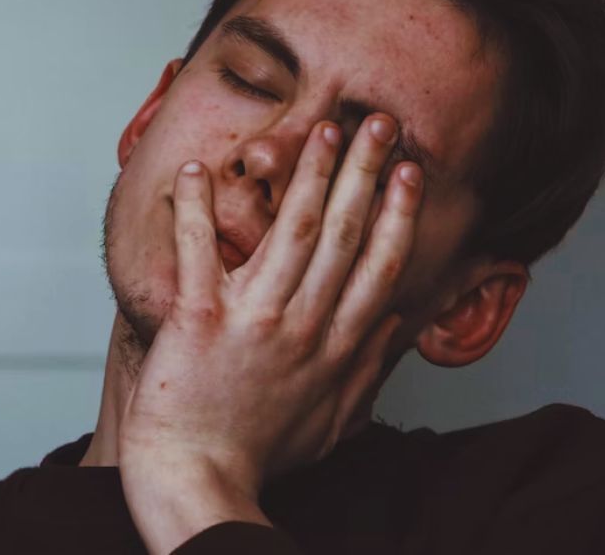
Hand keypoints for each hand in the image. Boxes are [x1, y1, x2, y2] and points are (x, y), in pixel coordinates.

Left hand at [117, 114, 423, 552]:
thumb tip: (400, 326)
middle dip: (365, 171)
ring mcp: (253, 320)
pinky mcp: (199, 320)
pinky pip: (198, 253)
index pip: (379, 266)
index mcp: (336, 346)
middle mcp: (303, 325)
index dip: (398, 213)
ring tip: (323, 129)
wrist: (198, 482)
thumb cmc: (259, 455)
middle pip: (344, 234)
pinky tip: (195, 169)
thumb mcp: (333, 421)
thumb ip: (368, 369)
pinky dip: (194, 210)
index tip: (410, 172)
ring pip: (290, 232)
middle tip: (378, 123)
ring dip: (309, 175)